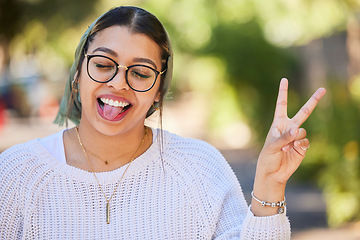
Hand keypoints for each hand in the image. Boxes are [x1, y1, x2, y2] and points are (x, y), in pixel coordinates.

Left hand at [251, 78, 325, 215]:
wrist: (273, 173)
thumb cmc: (267, 157)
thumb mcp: (271, 146)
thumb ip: (284, 137)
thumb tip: (298, 129)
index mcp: (278, 123)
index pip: (282, 105)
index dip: (283, 92)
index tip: (284, 79)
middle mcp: (289, 128)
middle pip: (304, 112)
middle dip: (313, 101)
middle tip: (323, 89)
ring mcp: (297, 137)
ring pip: (303, 130)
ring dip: (295, 137)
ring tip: (286, 146)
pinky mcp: (303, 146)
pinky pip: (306, 141)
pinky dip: (300, 145)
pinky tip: (294, 150)